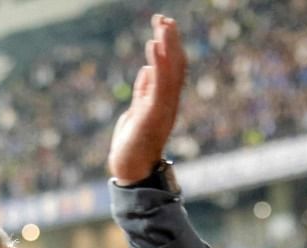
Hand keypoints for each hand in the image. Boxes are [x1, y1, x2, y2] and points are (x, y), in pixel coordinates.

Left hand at [107, 15, 186, 183]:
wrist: (131, 170)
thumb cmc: (133, 145)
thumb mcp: (137, 112)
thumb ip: (144, 92)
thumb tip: (146, 71)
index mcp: (164, 101)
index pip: (171, 68)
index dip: (170, 47)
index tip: (164, 27)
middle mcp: (168, 102)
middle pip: (175, 65)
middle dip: (171, 41)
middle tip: (165, 18)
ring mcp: (163, 108)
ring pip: (170, 71)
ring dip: (167, 46)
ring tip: (162, 24)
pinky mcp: (154, 114)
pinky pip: (159, 84)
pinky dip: (159, 64)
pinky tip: (154, 47)